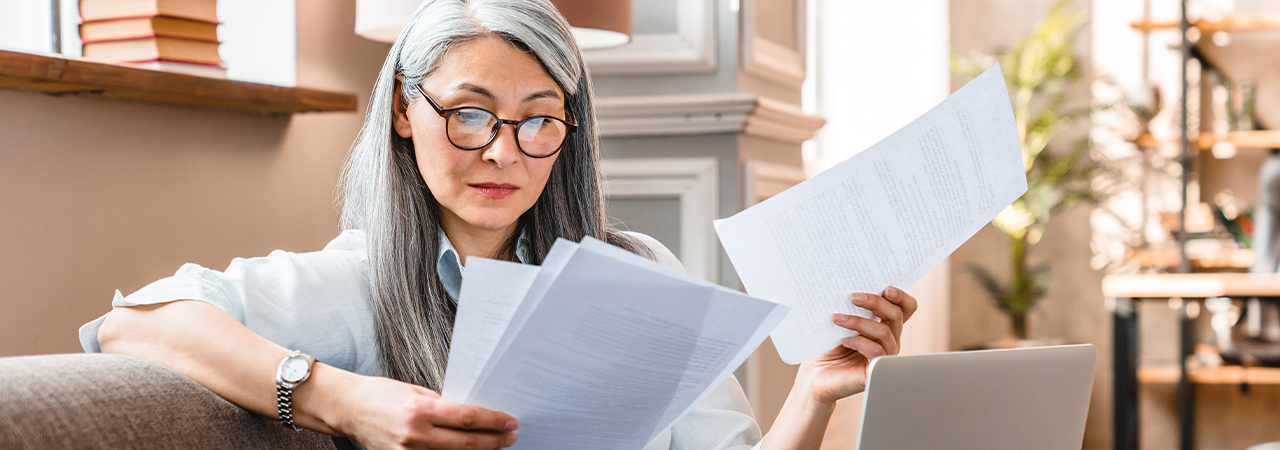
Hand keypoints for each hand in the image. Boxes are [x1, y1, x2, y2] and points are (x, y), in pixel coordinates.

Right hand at [335, 375, 518, 449]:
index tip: (510, 421)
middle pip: (466, 442)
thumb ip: (443, 405)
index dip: (493, 421)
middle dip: (493, 441)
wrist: (349, 409)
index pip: (467, 418)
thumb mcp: (416, 392)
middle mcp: (415, 434)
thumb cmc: (381, 395)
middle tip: (510, 437)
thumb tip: (471, 416)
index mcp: (420, 409)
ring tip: (495, 446)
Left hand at [798, 286, 917, 405]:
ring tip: (837, 318)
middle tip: (853, 297)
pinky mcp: (875, 370)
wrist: (814, 375)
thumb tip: (850, 288)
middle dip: (876, 302)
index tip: (886, 288)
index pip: (905, 308)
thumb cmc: (826, 347)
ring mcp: (884, 355)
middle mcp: (888, 339)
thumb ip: (849, 307)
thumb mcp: (838, 322)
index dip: (901, 297)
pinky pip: (876, 351)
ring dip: (860, 321)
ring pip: (885, 332)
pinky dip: (860, 342)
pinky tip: (843, 339)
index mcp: (883, 324)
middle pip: (896, 315)